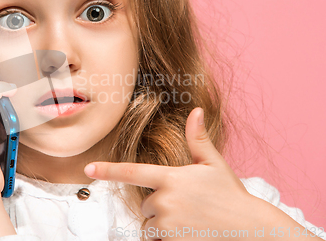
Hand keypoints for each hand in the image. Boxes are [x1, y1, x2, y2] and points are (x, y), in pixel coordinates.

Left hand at [84, 107, 269, 240]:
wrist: (251, 230)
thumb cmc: (232, 196)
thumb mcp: (214, 165)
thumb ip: (198, 140)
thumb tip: (196, 112)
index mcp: (171, 177)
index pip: (131, 172)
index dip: (108, 170)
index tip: (88, 169)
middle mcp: (165, 199)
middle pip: (145, 204)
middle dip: (159, 207)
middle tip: (188, 208)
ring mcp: (167, 222)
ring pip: (149, 225)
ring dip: (162, 225)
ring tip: (189, 223)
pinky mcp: (171, 240)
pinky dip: (166, 239)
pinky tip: (187, 235)